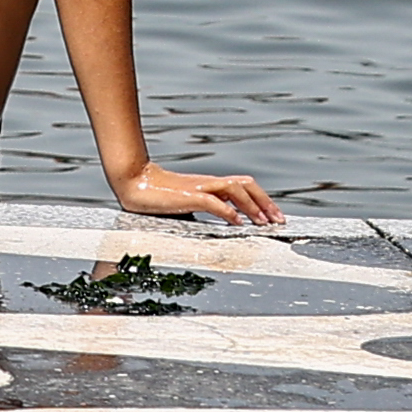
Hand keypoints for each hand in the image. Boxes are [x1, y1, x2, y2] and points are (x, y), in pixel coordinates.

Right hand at [114, 162, 288, 229]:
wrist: (133, 182)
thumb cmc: (155, 197)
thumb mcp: (185, 208)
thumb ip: (202, 215)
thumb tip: (217, 229)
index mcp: (208, 185)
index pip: (243, 186)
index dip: (262, 200)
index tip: (273, 217)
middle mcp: (208, 183)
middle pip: (245, 184)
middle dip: (265, 202)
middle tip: (278, 220)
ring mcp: (199, 188)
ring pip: (234, 189)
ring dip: (252, 206)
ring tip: (263, 223)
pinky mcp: (188, 196)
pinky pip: (214, 202)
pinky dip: (228, 212)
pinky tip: (237, 223)